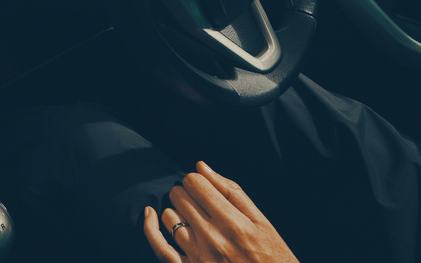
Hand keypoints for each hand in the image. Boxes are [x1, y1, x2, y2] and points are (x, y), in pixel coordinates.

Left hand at [142, 162, 298, 262]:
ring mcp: (198, 256)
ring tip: (192, 216)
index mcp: (232, 222)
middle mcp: (212, 238)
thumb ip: (232, 192)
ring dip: (177, 211)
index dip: (196, 180)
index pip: (195, 184)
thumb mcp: (261, 222)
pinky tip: (150, 214)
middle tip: (198, 201)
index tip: (202, 187)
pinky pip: (160, 247)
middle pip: (180, 197)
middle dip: (186, 193)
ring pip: (170, 216)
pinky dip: (151, 228)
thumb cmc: (271, 255)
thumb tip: (202, 167)